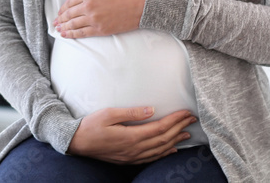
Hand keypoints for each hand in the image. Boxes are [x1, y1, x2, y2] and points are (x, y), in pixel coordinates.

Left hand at [53, 0, 148, 37]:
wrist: (145, 3)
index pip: (70, 2)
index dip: (63, 7)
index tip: (59, 11)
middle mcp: (89, 8)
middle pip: (70, 14)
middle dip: (61, 18)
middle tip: (55, 22)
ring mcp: (95, 20)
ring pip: (75, 25)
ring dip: (64, 27)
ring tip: (58, 30)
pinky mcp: (102, 30)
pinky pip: (84, 33)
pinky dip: (74, 35)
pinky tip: (68, 35)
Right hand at [68, 107, 197, 163]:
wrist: (77, 143)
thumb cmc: (91, 126)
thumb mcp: (109, 114)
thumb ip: (131, 113)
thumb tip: (152, 110)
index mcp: (131, 136)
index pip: (160, 128)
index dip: (175, 120)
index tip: (186, 113)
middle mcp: (135, 149)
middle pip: (164, 139)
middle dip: (179, 128)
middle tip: (192, 119)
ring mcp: (132, 156)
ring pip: (160, 150)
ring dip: (175, 141)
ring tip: (186, 133)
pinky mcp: (128, 159)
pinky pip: (151, 158)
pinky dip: (164, 153)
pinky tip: (170, 149)